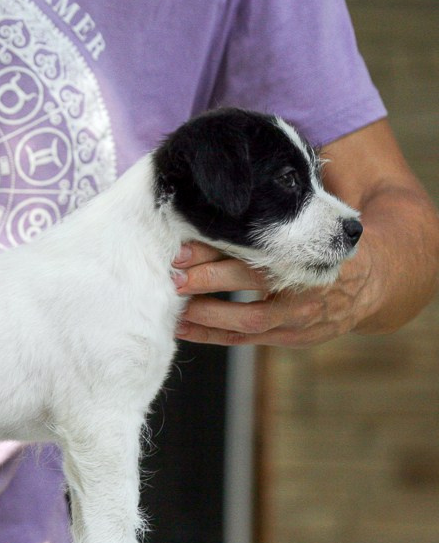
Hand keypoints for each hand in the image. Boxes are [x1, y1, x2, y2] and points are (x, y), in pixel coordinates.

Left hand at [170, 241, 374, 347]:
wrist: (370, 284)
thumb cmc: (323, 249)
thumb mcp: (308, 228)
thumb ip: (270, 223)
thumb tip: (214, 202)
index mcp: (309, 254)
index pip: (259, 251)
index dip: (220, 249)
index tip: (184, 247)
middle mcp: (305, 287)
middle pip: (250, 282)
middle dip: (207, 279)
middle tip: (174, 275)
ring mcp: (299, 318)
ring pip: (247, 320)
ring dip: (206, 314)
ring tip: (173, 306)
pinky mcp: (290, 338)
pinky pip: (245, 340)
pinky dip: (212, 335)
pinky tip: (184, 328)